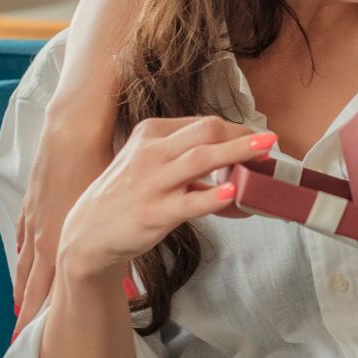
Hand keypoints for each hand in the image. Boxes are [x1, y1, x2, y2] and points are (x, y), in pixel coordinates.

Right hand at [52, 116, 274, 285]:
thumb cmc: (125, 197)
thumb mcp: (148, 166)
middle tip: (269, 142)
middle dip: (241, 135)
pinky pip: (190, 202)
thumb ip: (186, 165)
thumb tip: (233, 172)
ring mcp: (152, 182)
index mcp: (150, 134)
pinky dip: (213, 196)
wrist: (87, 234)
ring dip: (238, 153)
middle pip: (205, 131)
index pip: (200, 123)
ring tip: (265, 154)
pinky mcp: (154, 213)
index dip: (234, 129)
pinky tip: (233, 193)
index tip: (256, 138)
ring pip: (201, 159)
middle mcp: (151, 153)